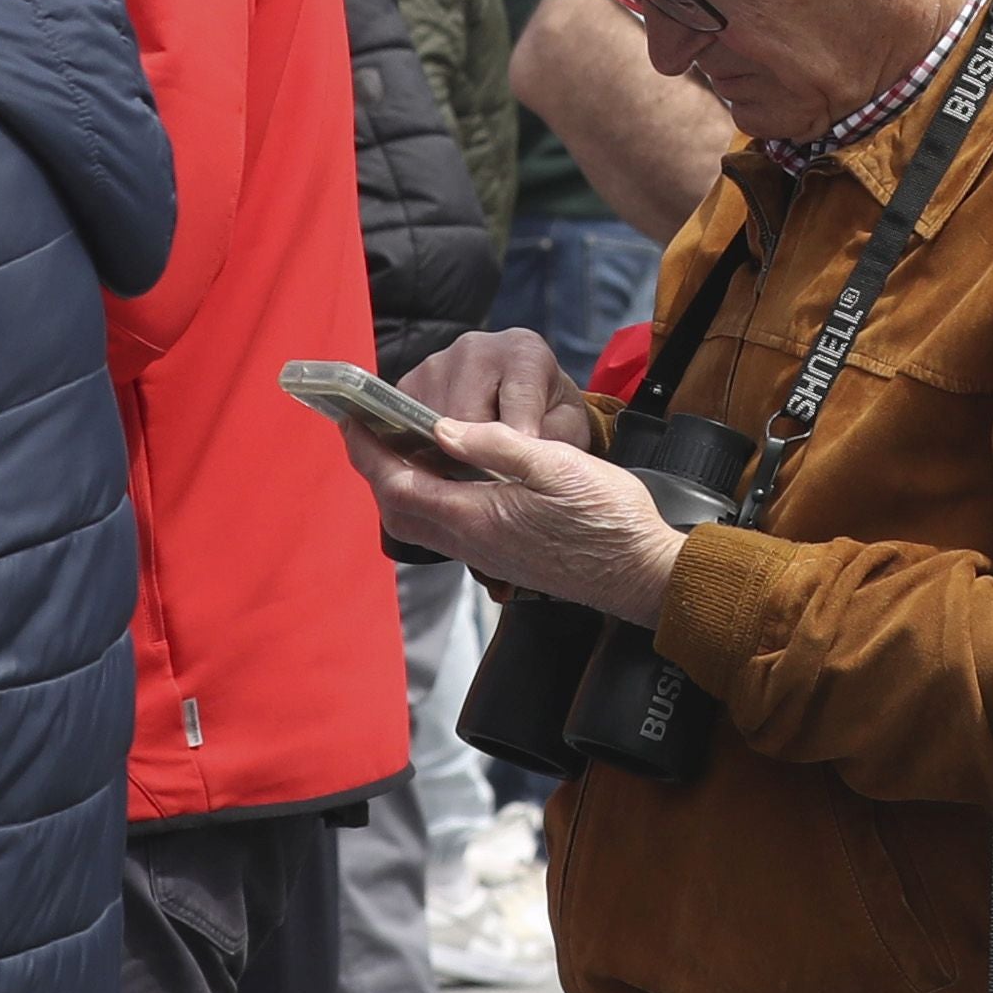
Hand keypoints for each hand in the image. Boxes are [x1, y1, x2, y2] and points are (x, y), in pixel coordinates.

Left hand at [344, 332, 689, 624]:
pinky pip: (445, 528)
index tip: (352, 420)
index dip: (369, 451)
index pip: (399, 485)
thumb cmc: (607, 517)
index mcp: (477, 517)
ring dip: (399, 485)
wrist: (640, 572)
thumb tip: (442, 429)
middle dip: (374, 469)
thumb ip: (497, 445)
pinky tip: (445, 476)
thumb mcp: (555, 464)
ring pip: (419, 522)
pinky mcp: (502, 556)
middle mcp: (472, 541)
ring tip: (400, 447)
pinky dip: (428, 498)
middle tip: (367, 430)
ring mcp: (486, 554)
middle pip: (398, 509)